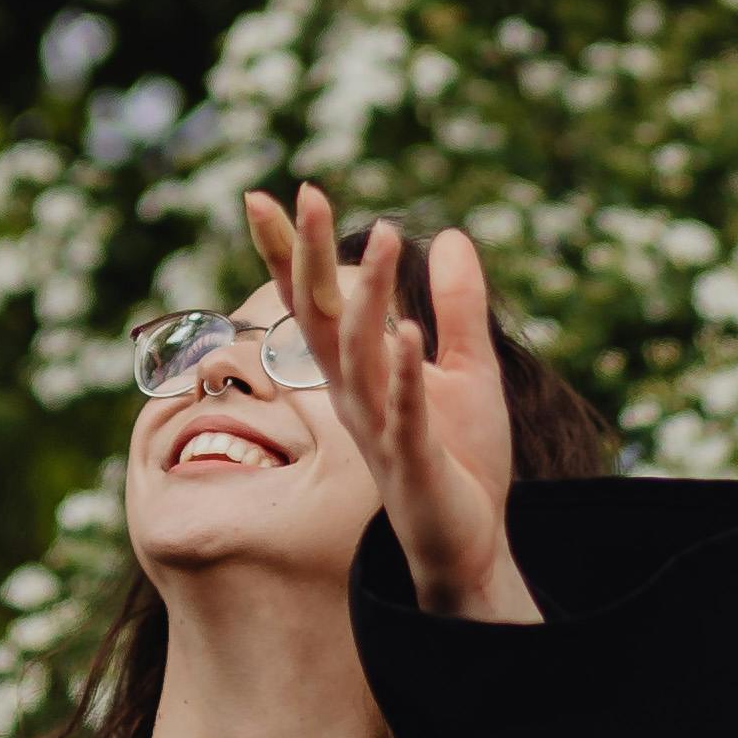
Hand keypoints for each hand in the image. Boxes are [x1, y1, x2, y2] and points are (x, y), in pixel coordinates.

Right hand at [250, 182, 537, 625]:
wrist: (470, 544)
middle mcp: (354, 393)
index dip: (288, 253)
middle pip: (318, 316)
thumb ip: (458, 305)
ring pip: (360, 354)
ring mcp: (378, 426)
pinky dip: (406, 373)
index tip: (266, 196)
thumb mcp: (467, 368)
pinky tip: (410, 334)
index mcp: (358, 370)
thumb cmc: (459, 459)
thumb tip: (453, 234)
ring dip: (371, 296)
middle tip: (305, 194)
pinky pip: (403, 410)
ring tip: (386, 238)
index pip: (312, 302)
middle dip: (310, 257)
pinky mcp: (412, 459)